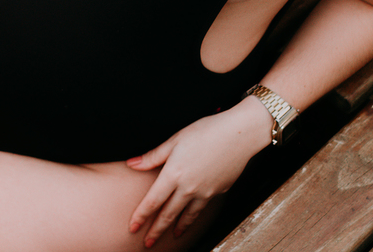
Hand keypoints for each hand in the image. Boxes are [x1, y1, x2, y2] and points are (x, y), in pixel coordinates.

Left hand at [126, 98, 271, 246]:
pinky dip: (193, 218)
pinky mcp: (217, 192)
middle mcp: (188, 188)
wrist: (240, 134)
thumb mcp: (176, 139)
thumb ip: (153, 156)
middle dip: (156, 231)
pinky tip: (190, 219)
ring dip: (176, 229)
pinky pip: (201, 209)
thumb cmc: (207, 131)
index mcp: (174, 174)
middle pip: (168, 215)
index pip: (152, 202)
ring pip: (186, 216)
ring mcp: (204, 192)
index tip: (133, 227)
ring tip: (171, 237)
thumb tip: (132, 164)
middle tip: (147, 243)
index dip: (141, 216)